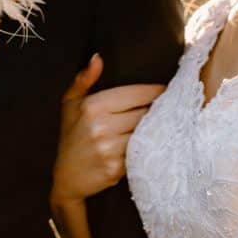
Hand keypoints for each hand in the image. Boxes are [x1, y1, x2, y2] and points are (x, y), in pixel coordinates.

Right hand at [51, 55, 165, 202]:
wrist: (66, 178)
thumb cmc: (70, 136)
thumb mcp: (70, 104)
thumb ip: (84, 79)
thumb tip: (97, 58)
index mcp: (92, 106)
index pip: (134, 94)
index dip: (154, 91)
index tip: (167, 89)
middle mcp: (101, 126)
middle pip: (145, 113)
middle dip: (158, 109)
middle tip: (171, 106)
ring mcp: (109, 149)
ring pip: (146, 133)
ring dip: (157, 128)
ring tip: (166, 123)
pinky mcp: (116, 169)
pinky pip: (142, 152)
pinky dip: (149, 147)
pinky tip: (154, 143)